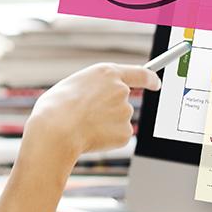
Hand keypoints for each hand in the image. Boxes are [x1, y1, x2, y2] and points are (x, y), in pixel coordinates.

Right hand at [24, 63, 160, 160]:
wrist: (55, 131)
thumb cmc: (55, 108)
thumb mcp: (71, 86)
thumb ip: (92, 89)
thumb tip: (97, 101)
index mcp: (107, 73)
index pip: (140, 73)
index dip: (150, 79)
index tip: (156, 83)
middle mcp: (121, 90)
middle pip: (122, 101)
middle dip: (110, 109)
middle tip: (86, 116)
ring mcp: (125, 112)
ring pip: (117, 120)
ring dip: (104, 124)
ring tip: (81, 126)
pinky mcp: (125, 133)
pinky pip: (117, 136)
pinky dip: (106, 139)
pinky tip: (90, 137)